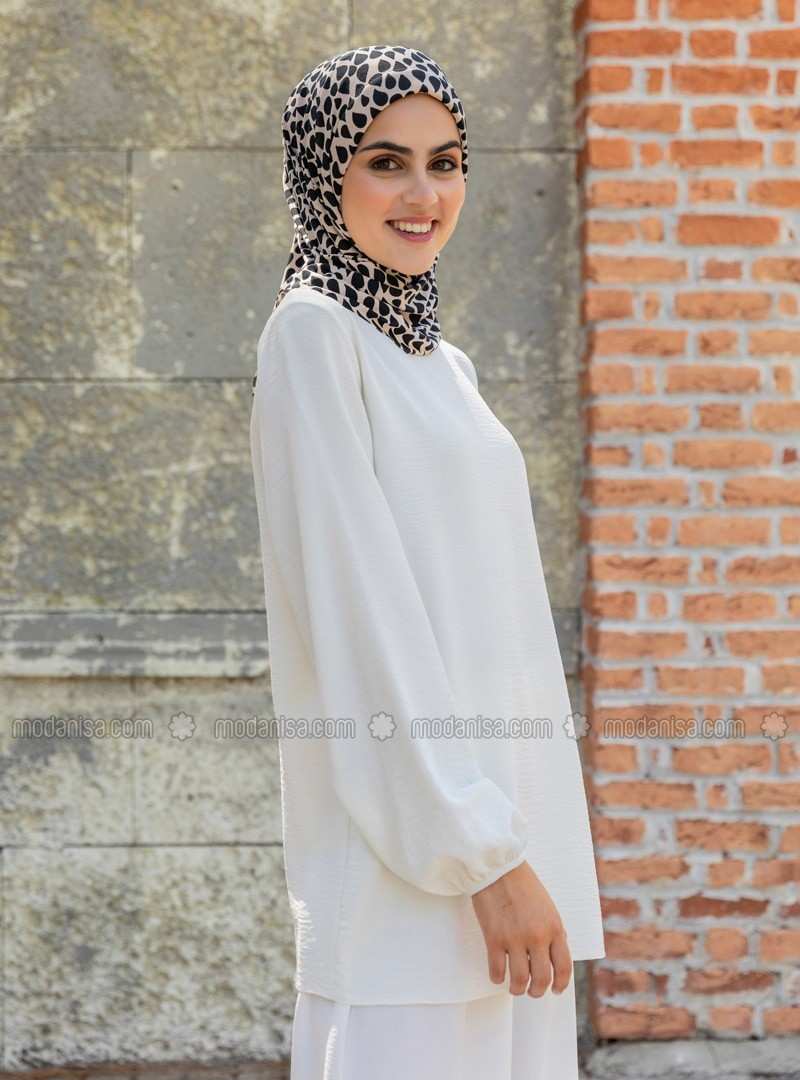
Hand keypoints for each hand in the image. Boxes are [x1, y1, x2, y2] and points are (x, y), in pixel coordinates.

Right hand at [470, 860, 572, 996]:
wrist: (498, 868)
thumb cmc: (523, 884)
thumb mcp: (547, 907)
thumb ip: (552, 931)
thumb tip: (553, 956)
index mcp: (554, 927)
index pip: (564, 967)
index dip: (560, 984)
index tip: (555, 990)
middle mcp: (537, 937)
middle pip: (543, 979)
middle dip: (538, 991)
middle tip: (533, 991)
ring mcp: (515, 939)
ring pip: (520, 981)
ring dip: (518, 989)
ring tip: (516, 988)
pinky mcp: (494, 939)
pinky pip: (497, 971)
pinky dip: (498, 978)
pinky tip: (498, 976)